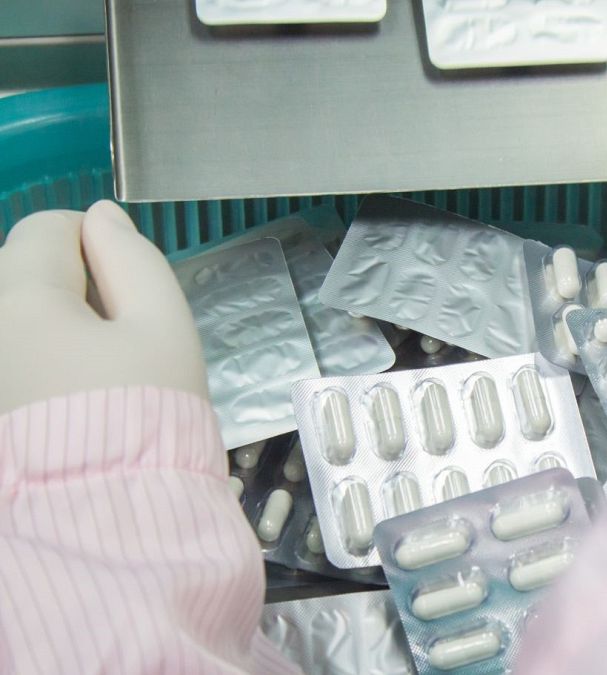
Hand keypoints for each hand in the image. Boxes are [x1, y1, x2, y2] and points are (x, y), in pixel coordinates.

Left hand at [0, 201, 207, 414]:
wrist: (110, 515)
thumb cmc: (147, 413)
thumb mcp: (164, 328)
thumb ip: (135, 261)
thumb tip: (103, 218)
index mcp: (23, 295)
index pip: (49, 228)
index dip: (99, 245)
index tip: (133, 290)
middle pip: (21, 270)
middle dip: (67, 286)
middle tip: (118, 339)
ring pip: (15, 319)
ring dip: (48, 327)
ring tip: (90, 374)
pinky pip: (14, 356)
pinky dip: (35, 362)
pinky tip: (65, 399)